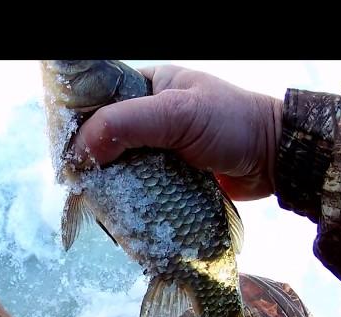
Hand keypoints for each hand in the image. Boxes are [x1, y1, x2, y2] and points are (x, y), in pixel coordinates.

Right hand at [71, 65, 283, 200]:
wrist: (274, 159)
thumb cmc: (230, 123)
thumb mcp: (177, 113)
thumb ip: (127, 124)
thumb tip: (82, 150)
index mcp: (147, 86)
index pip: (99, 99)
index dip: (78, 123)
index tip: (65, 150)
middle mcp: (149, 114)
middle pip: (105, 135)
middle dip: (91, 157)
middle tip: (76, 179)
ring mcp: (158, 145)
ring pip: (119, 162)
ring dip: (108, 180)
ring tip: (92, 197)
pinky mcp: (166, 172)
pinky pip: (137, 181)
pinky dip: (127, 193)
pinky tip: (115, 206)